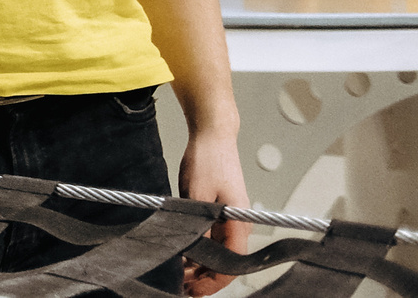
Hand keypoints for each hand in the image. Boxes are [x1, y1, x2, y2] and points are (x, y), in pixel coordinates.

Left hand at [177, 128, 251, 295]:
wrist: (212, 134)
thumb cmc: (208, 158)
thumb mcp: (196, 195)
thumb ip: (197, 225)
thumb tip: (190, 251)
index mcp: (239, 223)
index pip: (231, 264)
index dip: (213, 281)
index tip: (194, 290)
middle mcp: (238, 223)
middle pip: (225, 261)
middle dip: (203, 276)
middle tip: (180, 284)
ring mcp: (231, 217)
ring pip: (218, 250)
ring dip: (200, 262)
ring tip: (178, 272)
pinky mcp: (222, 210)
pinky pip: (213, 237)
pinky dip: (199, 247)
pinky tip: (183, 251)